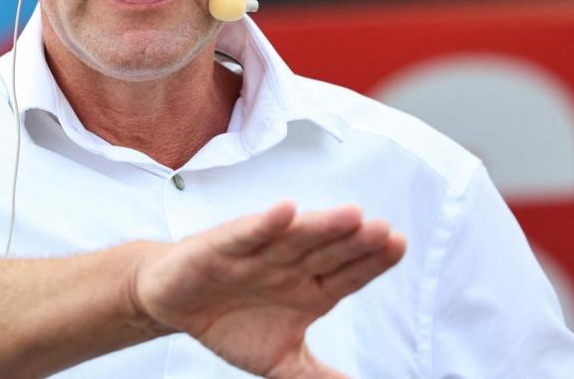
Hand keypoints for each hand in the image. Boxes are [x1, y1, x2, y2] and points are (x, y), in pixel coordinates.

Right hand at [130, 202, 404, 378]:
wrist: (175, 305)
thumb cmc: (231, 322)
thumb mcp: (280, 359)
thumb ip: (318, 375)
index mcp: (310, 290)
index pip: (347, 275)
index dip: (372, 262)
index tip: (398, 245)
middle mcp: (290, 266)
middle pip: (328, 252)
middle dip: (355, 242)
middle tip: (383, 230)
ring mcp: (259, 253)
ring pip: (295, 238)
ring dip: (322, 226)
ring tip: (352, 215)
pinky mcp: (223, 247)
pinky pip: (247, 234)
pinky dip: (265, 223)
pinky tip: (286, 211)